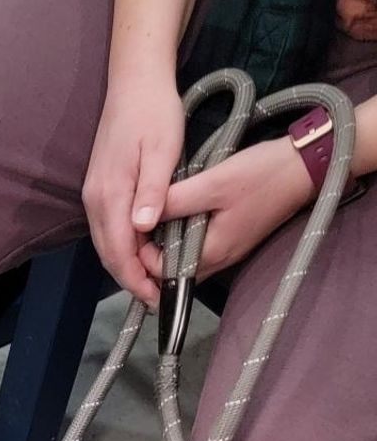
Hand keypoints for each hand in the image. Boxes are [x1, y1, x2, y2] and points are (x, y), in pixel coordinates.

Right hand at [83, 74, 186, 305]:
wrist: (135, 81)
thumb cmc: (154, 112)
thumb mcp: (163, 150)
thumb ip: (153, 191)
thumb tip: (143, 228)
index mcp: (110, 194)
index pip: (119, 252)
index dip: (137, 280)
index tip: (158, 298)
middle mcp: (95, 199)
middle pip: (108, 254)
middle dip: (131, 280)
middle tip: (159, 297)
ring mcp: (94, 194)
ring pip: (106, 244)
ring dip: (127, 265)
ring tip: (154, 279)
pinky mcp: (99, 188)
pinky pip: (108, 229)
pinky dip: (123, 247)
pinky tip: (144, 250)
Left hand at [141, 137, 311, 283]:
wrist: (304, 168)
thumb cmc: (262, 175)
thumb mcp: (213, 183)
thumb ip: (176, 201)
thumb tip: (141, 216)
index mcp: (211, 254)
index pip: (162, 272)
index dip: (142, 252)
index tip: (136, 225)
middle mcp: (218, 261)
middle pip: (171, 271)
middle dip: (151, 251)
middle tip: (139, 221)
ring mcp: (227, 251)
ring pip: (185, 258)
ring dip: (167, 242)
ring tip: (154, 215)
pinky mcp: (232, 237)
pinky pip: (199, 245)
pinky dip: (184, 235)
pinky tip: (178, 212)